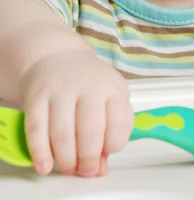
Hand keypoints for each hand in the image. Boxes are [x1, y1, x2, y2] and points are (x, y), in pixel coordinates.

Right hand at [20, 50, 132, 176]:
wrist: (59, 59)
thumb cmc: (89, 85)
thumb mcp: (110, 99)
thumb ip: (111, 132)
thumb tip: (100, 168)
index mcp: (112, 87)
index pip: (119, 121)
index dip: (113, 145)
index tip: (106, 154)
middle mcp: (88, 86)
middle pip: (90, 130)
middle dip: (88, 159)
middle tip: (86, 170)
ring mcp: (61, 89)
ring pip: (63, 132)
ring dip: (66, 159)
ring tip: (69, 168)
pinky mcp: (37, 96)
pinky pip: (36, 129)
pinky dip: (40, 152)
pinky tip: (45, 165)